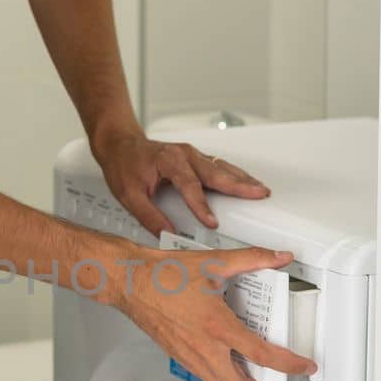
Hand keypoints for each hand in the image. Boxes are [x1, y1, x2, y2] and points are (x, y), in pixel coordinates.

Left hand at [91, 130, 270, 234]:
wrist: (120, 145)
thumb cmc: (124, 165)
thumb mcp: (129, 196)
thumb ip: (149, 216)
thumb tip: (167, 235)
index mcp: (168, 161)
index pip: (189, 186)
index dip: (201, 205)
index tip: (212, 222)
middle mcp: (183, 154)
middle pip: (215, 172)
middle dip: (239, 185)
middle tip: (258, 195)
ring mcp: (191, 154)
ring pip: (221, 166)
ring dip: (242, 178)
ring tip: (260, 189)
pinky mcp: (195, 157)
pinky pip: (219, 165)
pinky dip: (235, 174)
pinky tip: (246, 182)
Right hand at [100, 243, 316, 380]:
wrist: (131, 282)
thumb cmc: (163, 275)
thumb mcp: (215, 262)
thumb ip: (252, 259)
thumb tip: (277, 257)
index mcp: (218, 326)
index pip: (263, 355)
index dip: (289, 365)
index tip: (303, 366)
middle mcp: (205, 347)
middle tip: (276, 379)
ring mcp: (189, 355)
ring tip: (252, 373)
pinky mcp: (177, 355)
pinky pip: (204, 376)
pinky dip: (220, 376)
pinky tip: (223, 359)